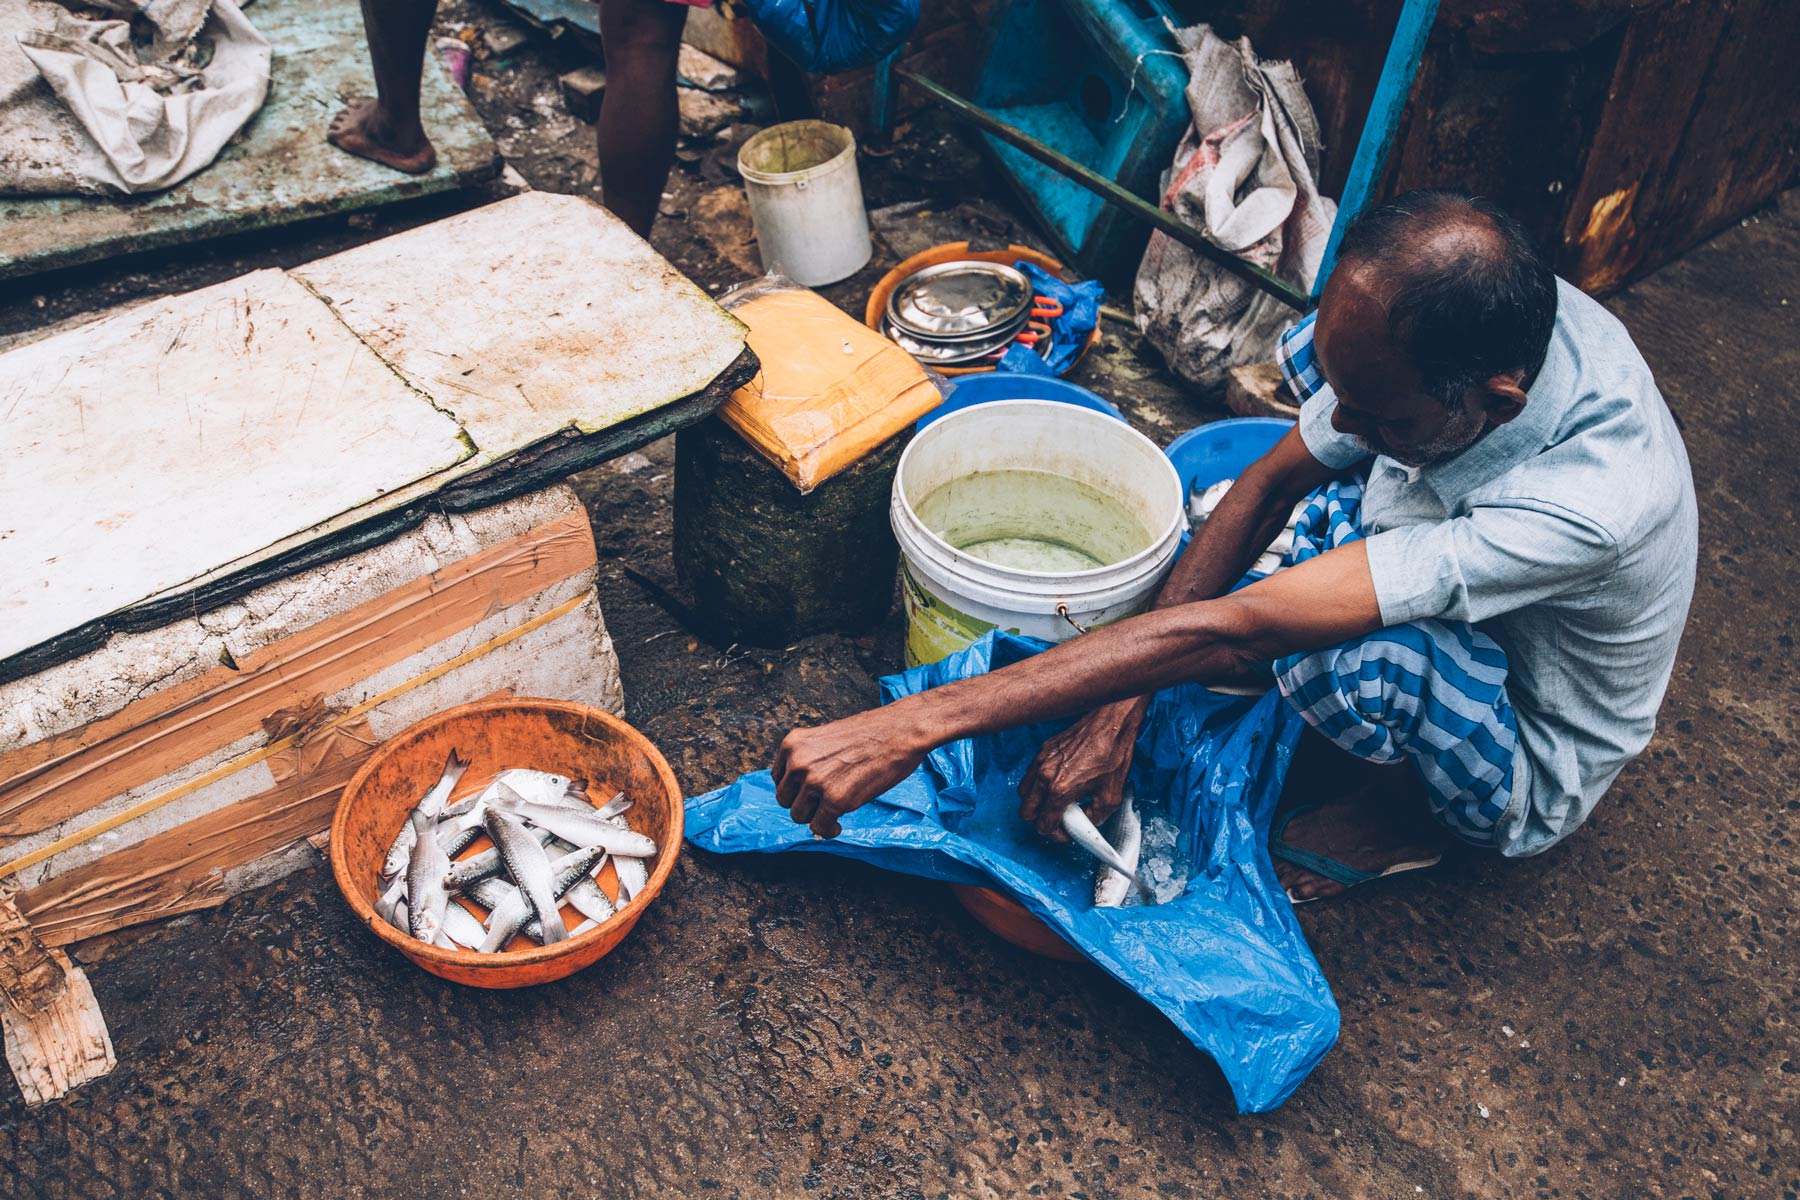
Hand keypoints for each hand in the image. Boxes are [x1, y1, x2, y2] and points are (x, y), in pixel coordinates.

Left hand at [772, 706, 931, 837]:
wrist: (899, 732)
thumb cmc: (870, 733)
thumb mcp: (826, 739)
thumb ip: (809, 759)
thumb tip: (803, 788)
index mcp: (793, 744)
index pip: (778, 778)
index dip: (794, 789)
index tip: (807, 793)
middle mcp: (798, 762)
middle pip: (784, 799)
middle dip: (802, 804)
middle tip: (820, 805)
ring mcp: (815, 782)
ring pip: (798, 815)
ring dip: (814, 818)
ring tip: (830, 814)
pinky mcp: (835, 800)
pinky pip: (820, 826)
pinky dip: (828, 830)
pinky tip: (837, 825)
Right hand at [1017, 698, 1146, 838]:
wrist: (1111, 724)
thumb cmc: (1113, 756)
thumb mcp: (1110, 797)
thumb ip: (1094, 817)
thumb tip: (1085, 823)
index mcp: (1059, 790)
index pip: (1043, 825)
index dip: (1055, 835)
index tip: (1066, 834)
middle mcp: (1044, 776)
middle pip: (1026, 812)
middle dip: (1039, 822)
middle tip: (1057, 822)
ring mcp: (1040, 762)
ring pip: (1024, 793)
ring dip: (1036, 804)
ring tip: (1055, 804)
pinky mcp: (1043, 750)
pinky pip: (1030, 775)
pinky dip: (1037, 786)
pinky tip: (1056, 785)